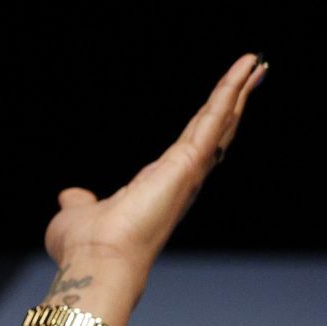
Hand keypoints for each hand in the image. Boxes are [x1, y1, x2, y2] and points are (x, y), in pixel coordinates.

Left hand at [43, 53, 268, 275]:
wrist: (96, 262)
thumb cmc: (86, 249)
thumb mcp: (78, 215)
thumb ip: (79, 202)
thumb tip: (70, 197)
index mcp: (157, 188)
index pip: (189, 149)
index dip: (205, 125)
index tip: (221, 106)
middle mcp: (180, 180)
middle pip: (214, 132)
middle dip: (233, 103)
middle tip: (253, 73)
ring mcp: (188, 171)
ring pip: (220, 122)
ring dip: (238, 90)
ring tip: (256, 62)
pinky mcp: (189, 161)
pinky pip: (214, 118)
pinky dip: (229, 91)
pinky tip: (245, 66)